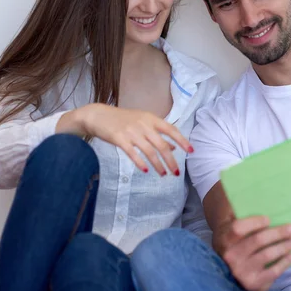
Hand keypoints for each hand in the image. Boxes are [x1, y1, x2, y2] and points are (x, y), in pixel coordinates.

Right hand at [57, 104, 191, 175]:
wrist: (99, 115)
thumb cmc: (123, 119)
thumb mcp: (143, 122)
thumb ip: (158, 133)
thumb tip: (175, 147)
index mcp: (151, 119)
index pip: (171, 130)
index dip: (182, 141)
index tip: (191, 151)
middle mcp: (144, 125)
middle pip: (162, 145)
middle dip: (171, 161)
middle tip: (176, 173)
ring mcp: (132, 132)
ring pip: (150, 152)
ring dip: (158, 165)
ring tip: (163, 174)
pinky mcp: (120, 139)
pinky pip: (133, 153)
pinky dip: (140, 162)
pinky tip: (145, 170)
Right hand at [213, 216, 290, 290]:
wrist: (227, 269)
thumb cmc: (235, 241)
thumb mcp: (230, 228)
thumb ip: (241, 215)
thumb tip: (265, 202)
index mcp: (224, 239)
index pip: (238, 228)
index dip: (254, 222)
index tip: (268, 219)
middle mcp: (230, 256)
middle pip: (258, 240)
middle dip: (278, 233)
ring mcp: (240, 272)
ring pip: (267, 255)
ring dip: (284, 246)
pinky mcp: (252, 283)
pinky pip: (272, 271)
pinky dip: (284, 263)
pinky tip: (290, 256)